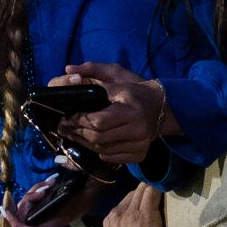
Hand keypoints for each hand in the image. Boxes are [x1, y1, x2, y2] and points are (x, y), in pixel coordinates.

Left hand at [4, 172, 107, 226]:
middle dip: (26, 201)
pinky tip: (50, 182)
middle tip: (40, 189)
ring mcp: (51, 211)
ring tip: (48, 183)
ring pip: (30, 205)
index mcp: (59, 219)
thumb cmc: (97, 183)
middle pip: (26, 216)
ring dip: (33, 192)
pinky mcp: (51, 204)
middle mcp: (53, 218)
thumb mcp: (88, 177)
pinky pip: (36, 199)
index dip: (17, 224)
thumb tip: (60, 161)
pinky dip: (38, 190)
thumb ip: (74, 169)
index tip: (6, 211)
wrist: (103, 183)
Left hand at [44, 61, 167, 168]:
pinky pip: (111, 158)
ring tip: (74, 134)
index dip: (80, 119)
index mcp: (132, 109)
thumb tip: (68, 68)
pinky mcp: (139, 155)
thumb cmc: (135, 90)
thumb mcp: (117, 76)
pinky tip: (91, 142)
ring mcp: (140, 145)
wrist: (160, 107)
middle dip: (78, 132)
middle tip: (65, 127)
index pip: (99, 121)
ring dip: (85, 143)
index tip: (67, 116)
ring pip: (102, 150)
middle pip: (98, 138)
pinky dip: (99, 151)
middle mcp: (138, 130)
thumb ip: (94, 70)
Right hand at [100, 178, 168, 226]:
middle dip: (148, 186)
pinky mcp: (145, 215)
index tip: (153, 191)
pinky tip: (171, 180)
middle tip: (163, 178)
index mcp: (110, 221)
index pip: (127, 200)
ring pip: (143, 189)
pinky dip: (161, 186)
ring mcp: (130, 213)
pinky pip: (153, 192)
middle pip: (135, 192)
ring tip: (168, 177)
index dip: (141, 195)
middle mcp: (117, 213)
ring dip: (156, 184)